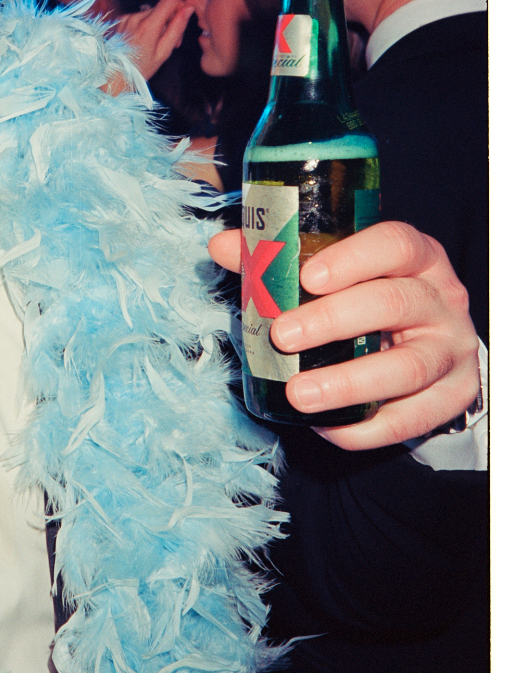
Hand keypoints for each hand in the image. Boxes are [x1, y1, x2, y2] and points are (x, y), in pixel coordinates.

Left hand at [115, 0, 192, 80]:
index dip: (179, 5)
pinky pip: (139, 17)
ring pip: (150, 13)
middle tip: (170, 41)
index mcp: (147, 26)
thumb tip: (188, 9)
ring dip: (156, 24)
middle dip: (169, 21)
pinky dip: (144, 25)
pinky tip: (142, 41)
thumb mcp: (164, 52)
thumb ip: (177, 28)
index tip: (182, 18)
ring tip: (154, 44)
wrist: (114, 76)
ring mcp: (125, 18)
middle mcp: (134, 18)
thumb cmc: (141, 68)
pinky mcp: (120, 20)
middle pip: (160, 8)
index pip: (169, 0)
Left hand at [207, 221, 480, 450]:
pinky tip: (326, 426)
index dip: (353, 259)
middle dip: (334, 321)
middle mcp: (442, 299)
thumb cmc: (371, 297)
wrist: (429, 342)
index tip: (309, 276)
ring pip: (408, 368)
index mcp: (416, 257)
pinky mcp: (453, 396)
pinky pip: (412, 419)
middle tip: (284, 336)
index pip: (395, 244)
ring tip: (299, 394)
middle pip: (395, 303)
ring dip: (348, 384)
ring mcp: (451, 350)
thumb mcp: (338, 272)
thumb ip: (281, 258)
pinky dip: (365, 428)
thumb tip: (220, 246)